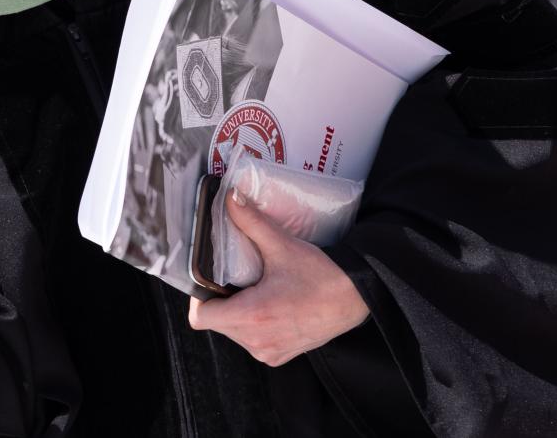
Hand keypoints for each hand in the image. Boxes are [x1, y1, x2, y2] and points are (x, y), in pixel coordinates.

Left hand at [187, 191, 368, 366]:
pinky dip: (253, 326)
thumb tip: (230, 198)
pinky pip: (251, 342)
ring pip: (233, 333)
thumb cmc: (322, 275)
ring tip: (254, 290)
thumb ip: (251, 222)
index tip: (210, 280)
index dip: (199, 298)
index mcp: (252, 316)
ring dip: (237, 313)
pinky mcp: (279, 357)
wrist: (356, 298)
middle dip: (220, 301)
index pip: (200, 318)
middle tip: (236, 278)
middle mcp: (256, 341)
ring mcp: (268, 352)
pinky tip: (269, 306)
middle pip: (216, 323)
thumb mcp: (283, 246)